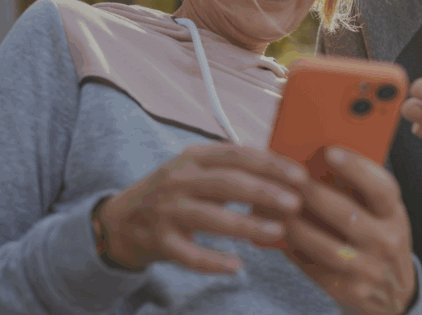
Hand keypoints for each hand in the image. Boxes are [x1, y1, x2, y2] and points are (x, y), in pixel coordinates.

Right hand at [98, 142, 307, 272]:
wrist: (122, 220)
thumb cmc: (175, 192)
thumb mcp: (197, 169)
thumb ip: (233, 168)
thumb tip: (285, 170)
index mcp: (193, 157)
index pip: (236, 154)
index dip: (270, 164)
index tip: (299, 175)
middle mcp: (178, 180)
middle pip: (226, 183)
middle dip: (264, 192)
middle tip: (296, 202)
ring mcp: (167, 211)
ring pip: (211, 217)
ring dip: (246, 224)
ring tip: (277, 231)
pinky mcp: (159, 241)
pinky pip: (188, 255)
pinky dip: (211, 262)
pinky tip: (236, 266)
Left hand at [280, 146, 416, 314]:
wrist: (395, 292)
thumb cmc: (380, 238)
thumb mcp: (383, 213)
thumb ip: (361, 190)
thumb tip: (317, 158)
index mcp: (394, 214)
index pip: (382, 188)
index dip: (357, 168)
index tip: (329, 151)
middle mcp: (386, 241)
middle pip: (347, 214)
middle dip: (312, 193)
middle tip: (287, 177)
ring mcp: (369, 269)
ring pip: (327, 246)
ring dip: (296, 225)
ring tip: (273, 207)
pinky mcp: (348, 290)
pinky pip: (315, 268)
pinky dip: (293, 250)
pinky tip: (277, 233)